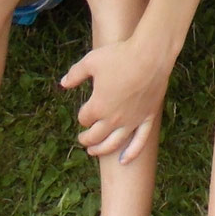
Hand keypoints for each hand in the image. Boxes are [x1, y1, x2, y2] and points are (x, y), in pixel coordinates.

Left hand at [61, 30, 175, 163]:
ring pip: (113, 144)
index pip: (84, 118)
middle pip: (95, 136)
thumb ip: (75, 74)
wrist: (151, 55)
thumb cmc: (120, 56)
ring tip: (94, 152)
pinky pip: (139, 141)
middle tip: (83, 139)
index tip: (84, 110)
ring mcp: (131, 121)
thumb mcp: (91, 62)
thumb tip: (63, 83)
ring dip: (101, 150)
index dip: (82, 115)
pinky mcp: (147, 118)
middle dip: (87, 139)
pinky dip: (131, 153)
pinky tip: (124, 160)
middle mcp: (113, 119)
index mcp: (97, 106)